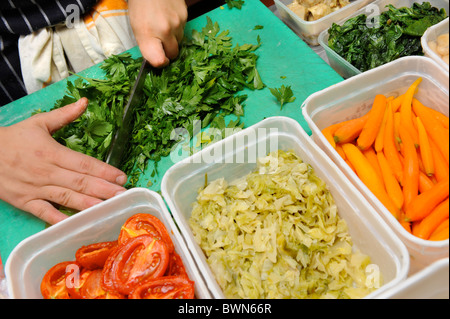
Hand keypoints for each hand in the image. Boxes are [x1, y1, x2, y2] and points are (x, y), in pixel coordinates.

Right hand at [0, 98, 127, 224]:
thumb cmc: (12, 139)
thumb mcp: (39, 123)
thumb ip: (64, 115)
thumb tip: (84, 102)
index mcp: (52, 152)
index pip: (84, 163)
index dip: (104, 171)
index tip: (121, 177)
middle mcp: (47, 172)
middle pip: (80, 183)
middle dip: (104, 190)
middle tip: (123, 195)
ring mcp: (36, 189)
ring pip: (67, 198)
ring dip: (90, 204)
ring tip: (109, 208)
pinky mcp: (26, 202)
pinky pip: (45, 214)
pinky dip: (60, 220)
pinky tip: (77, 224)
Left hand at [128, 0, 187, 66]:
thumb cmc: (141, 5)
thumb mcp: (136, 26)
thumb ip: (147, 45)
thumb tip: (157, 59)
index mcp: (147, 34)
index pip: (159, 61)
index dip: (160, 63)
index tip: (160, 60)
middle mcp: (164, 30)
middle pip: (173, 54)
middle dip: (168, 51)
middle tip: (161, 42)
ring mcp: (177, 23)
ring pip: (179, 41)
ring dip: (173, 38)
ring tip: (163, 25)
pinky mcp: (185, 16)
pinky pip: (183, 29)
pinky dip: (177, 27)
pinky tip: (169, 17)